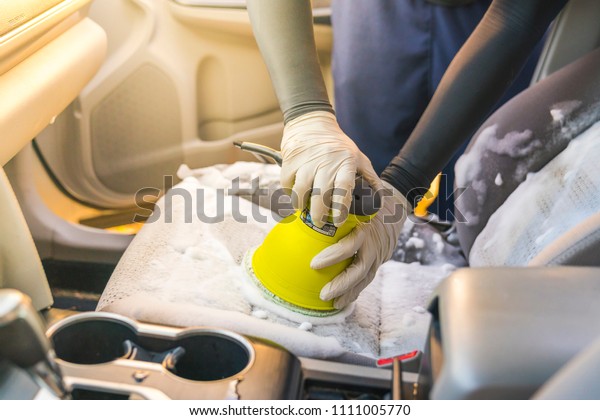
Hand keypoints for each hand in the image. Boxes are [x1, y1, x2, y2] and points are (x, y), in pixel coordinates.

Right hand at [281, 111, 381, 226]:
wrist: (311, 122)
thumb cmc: (337, 144)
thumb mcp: (358, 157)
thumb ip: (370, 178)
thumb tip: (379, 200)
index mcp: (345, 162)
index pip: (344, 189)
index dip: (341, 209)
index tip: (338, 221)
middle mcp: (326, 161)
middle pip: (321, 195)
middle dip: (319, 214)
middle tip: (319, 222)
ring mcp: (307, 161)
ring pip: (301, 191)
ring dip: (301, 205)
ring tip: (304, 209)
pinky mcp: (290, 160)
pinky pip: (287, 183)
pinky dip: (289, 193)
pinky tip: (295, 195)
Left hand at [310, 181, 409, 308]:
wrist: (396, 204)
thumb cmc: (367, 197)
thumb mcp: (355, 194)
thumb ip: (335, 201)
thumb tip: (304, 202)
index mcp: (364, 226)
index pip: (350, 244)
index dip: (334, 256)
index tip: (314, 264)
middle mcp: (373, 243)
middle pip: (359, 268)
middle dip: (341, 282)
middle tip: (323, 293)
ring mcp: (378, 254)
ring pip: (364, 277)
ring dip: (348, 291)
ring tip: (332, 302)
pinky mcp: (379, 260)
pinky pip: (367, 278)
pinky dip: (355, 291)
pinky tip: (342, 301)